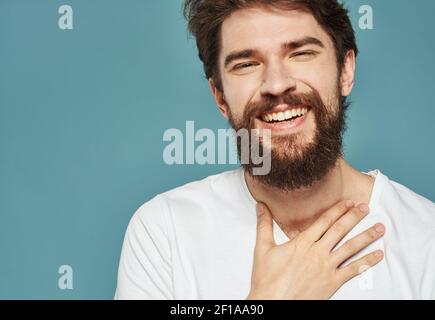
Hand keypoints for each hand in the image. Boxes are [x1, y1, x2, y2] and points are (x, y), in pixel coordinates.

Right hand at [247, 200, 384, 299]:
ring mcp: (326, 268)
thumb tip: (261, 206)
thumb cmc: (267, 278)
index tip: (348, 201)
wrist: (273, 302)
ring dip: (366, 236)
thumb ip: (264, 225)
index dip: (337, 210)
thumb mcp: (263, 248)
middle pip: (339, 230)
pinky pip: (353, 271)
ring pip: (350, 248)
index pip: (323, 221)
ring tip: (379, 228)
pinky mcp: (332, 282)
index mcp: (302, 242)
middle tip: (366, 206)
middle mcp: (317, 252)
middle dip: (354, 217)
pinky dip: (367, 263)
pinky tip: (377, 256)